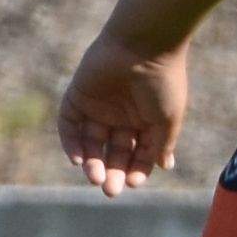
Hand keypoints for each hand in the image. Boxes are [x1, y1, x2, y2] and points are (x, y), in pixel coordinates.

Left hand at [55, 34, 189, 195]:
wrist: (143, 46)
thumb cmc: (163, 82)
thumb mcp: (167, 120)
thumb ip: (161, 145)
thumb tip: (163, 168)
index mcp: (146, 122)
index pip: (137, 154)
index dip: (135, 170)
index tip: (134, 183)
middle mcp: (121, 117)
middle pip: (113, 152)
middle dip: (112, 171)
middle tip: (110, 190)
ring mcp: (98, 107)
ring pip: (91, 142)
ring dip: (92, 162)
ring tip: (94, 177)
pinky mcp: (77, 96)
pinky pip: (69, 124)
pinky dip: (71, 143)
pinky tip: (77, 160)